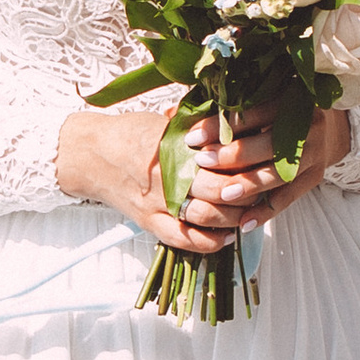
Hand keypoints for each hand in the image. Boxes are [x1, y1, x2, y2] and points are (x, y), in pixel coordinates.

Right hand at [54, 98, 351, 251]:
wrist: (90, 154)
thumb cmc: (132, 132)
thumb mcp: (168, 119)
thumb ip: (202, 124)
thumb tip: (241, 118)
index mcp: (176, 143)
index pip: (224, 155)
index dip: (250, 161)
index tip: (269, 159)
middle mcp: (169, 174)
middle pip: (222, 187)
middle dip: (249, 190)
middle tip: (268, 187)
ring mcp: (160, 202)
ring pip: (208, 217)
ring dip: (235, 216)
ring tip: (251, 210)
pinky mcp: (150, 222)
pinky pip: (184, 240)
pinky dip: (209, 242)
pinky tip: (227, 237)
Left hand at [193, 99, 350, 225]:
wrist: (324, 129)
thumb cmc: (277, 113)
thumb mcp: (255, 103)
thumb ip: (218, 108)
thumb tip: (171, 115)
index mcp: (289, 98)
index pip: (249, 113)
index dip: (219, 126)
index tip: (192, 138)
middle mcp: (306, 124)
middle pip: (266, 143)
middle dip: (231, 155)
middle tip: (202, 163)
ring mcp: (314, 152)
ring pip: (278, 172)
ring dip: (249, 185)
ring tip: (223, 195)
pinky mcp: (315, 176)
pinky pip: (289, 197)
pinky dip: (266, 211)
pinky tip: (245, 222)